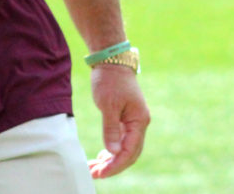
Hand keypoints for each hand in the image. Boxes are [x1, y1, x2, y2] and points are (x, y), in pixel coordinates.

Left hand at [87, 64, 149, 178]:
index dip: (116, 165)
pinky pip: (121, 140)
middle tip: (95, 174)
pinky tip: (101, 157)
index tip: (101, 173)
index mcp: (139, 121)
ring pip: (124, 147)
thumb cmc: (110, 80)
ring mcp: (133, 121)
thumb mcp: (108, 104)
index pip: (130, 151)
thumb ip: (110, 129)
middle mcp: (139, 124)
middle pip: (129, 153)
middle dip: (113, 166)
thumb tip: (112, 152)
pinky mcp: (125, 118)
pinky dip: (111, 149)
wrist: (111, 60)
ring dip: (110, 159)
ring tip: (94, 169)